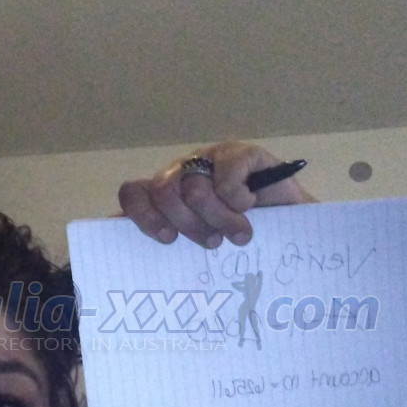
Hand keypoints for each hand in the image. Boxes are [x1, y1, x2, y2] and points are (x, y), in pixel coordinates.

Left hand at [118, 142, 315, 248]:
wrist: (295, 238)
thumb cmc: (241, 248)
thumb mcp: (197, 253)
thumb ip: (161, 245)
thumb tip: (111, 247)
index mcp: (167, 198)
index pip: (133, 193)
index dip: (143, 216)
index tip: (167, 240)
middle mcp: (184, 175)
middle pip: (163, 191)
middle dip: (188, 223)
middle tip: (212, 243)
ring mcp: (212, 161)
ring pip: (194, 186)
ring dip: (219, 217)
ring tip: (239, 234)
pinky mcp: (243, 154)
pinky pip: (227, 170)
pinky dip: (237, 195)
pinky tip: (249, 205)